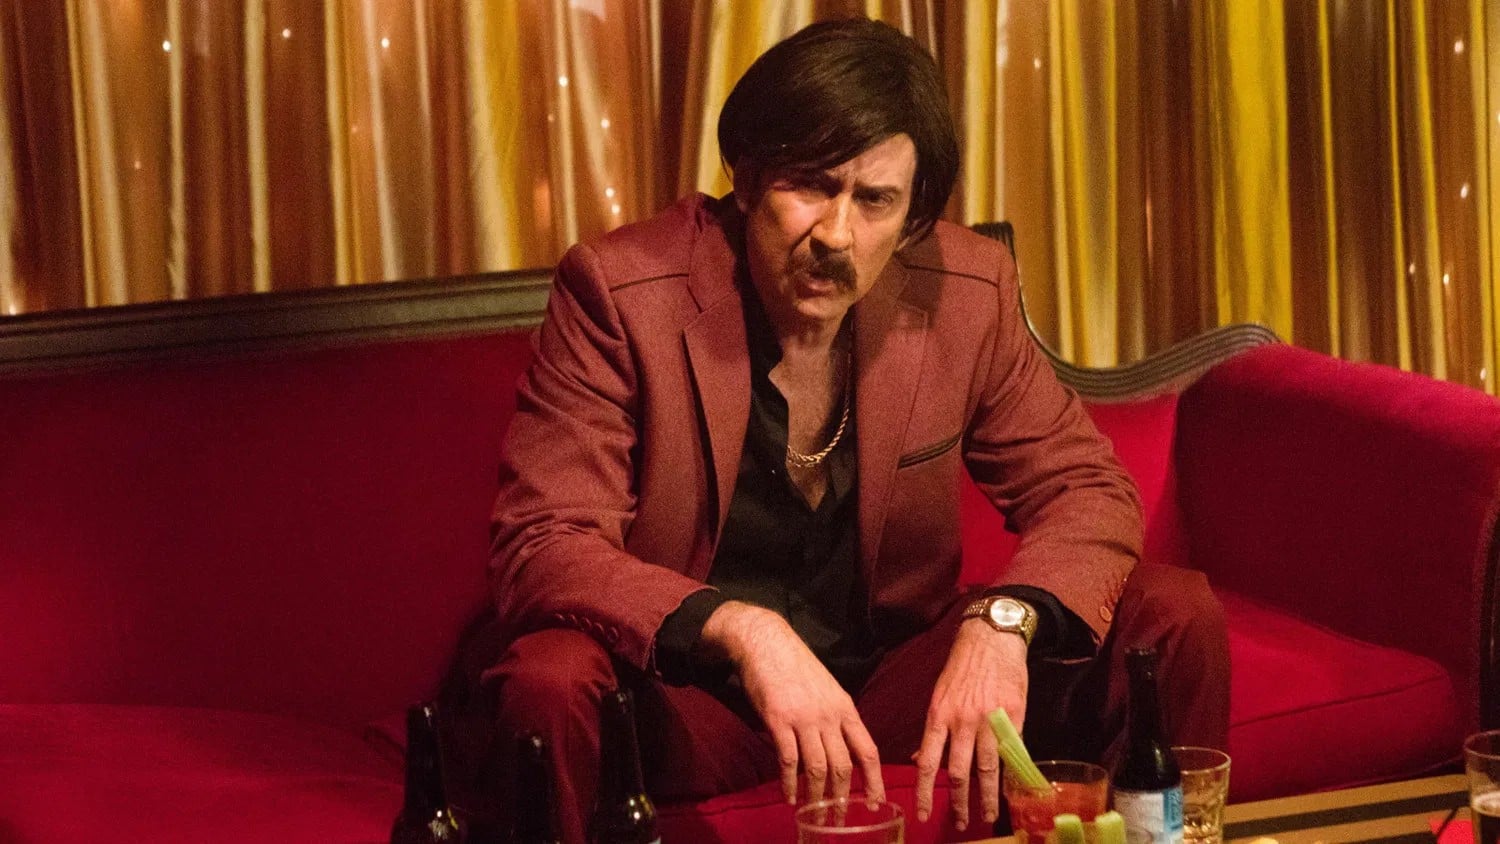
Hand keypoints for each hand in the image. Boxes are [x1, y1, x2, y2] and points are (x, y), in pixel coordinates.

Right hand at [700, 601, 885, 806]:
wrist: (767, 642)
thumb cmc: (797, 666)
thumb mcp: (828, 689)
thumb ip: (837, 718)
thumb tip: (844, 748)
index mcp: (845, 708)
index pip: (868, 750)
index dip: (874, 780)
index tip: (877, 802)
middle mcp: (829, 716)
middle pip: (843, 766)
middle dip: (843, 797)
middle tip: (840, 819)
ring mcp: (804, 718)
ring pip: (817, 767)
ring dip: (817, 795)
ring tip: (815, 813)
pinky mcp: (778, 720)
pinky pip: (788, 760)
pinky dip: (790, 783)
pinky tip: (790, 796)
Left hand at [912, 619, 1028, 831]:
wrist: (992, 638)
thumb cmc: (963, 667)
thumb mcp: (939, 694)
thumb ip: (933, 728)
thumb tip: (917, 758)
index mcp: (938, 715)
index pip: (927, 761)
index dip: (924, 791)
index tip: (923, 813)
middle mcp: (962, 721)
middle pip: (958, 772)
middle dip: (958, 802)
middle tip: (959, 823)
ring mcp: (989, 720)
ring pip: (987, 769)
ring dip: (987, 797)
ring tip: (988, 815)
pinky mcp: (1014, 717)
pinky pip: (1012, 753)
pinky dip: (1012, 774)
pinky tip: (1013, 790)